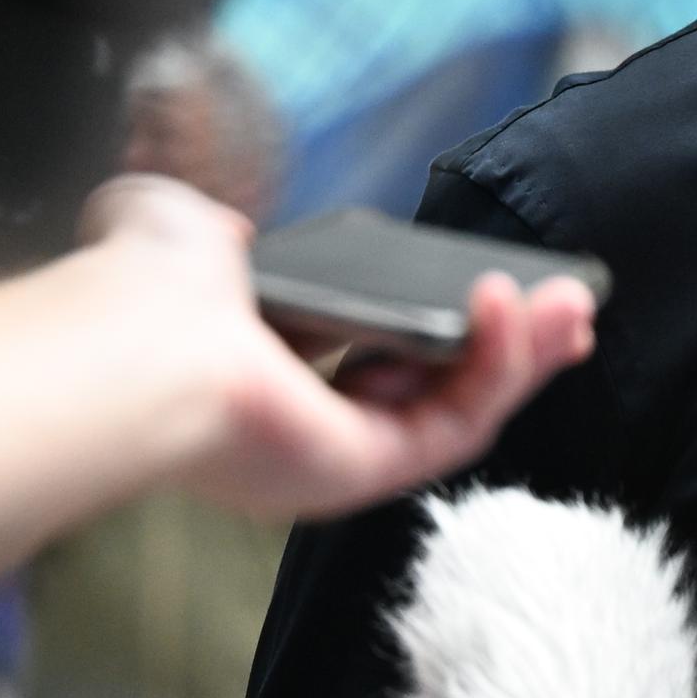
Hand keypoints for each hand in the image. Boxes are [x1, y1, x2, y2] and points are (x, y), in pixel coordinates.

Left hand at [74, 174, 597, 522]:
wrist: (127, 344)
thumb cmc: (138, 291)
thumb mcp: (178, 225)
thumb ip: (211, 226)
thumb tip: (226, 228)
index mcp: (262, 365)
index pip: (372, 346)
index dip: (440, 319)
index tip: (492, 284)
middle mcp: (302, 419)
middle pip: (433, 384)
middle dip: (508, 343)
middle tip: (562, 305)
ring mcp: (336, 451)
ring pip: (457, 408)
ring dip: (521, 353)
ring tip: (569, 305)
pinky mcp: (364, 472)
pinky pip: (452, 424)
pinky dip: (497, 368)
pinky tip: (516, 311)